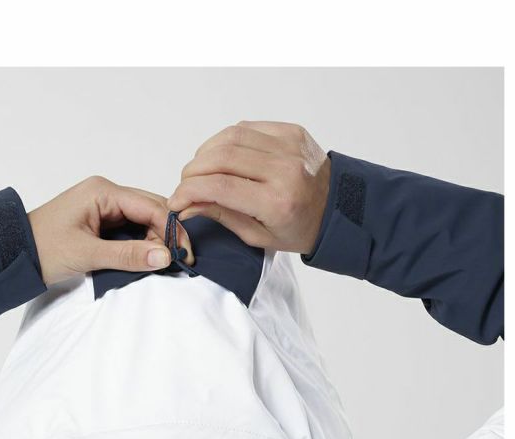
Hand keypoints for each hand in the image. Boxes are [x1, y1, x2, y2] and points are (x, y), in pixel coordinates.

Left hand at [28, 176, 192, 285]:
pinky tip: (149, 258)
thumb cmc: (42, 249)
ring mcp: (104, 206)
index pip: (150, 206)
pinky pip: (132, 228)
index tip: (183, 254)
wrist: (12, 255)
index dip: (171, 230)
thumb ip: (127, 255)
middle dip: (167, 234)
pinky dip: (143, 243)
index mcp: (102, 191)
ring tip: (164, 262)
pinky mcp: (101, 221)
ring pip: (143, 219)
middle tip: (179, 260)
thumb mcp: (87, 253)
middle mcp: (106, 193)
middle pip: (151, 209)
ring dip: (156, 240)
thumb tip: (165, 256)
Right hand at [168, 121, 330, 254]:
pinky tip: (221, 157)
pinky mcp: (291, 131)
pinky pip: (247, 128)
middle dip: (192, 172)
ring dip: (205, 154)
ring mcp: (289, 146)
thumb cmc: (298, 228)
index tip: (176, 200)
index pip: (220, 187)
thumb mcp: (257, 235)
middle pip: (221, 158)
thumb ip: (220, 215)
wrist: (338, 209)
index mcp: (278, 202)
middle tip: (185, 185)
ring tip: (200, 171)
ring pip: (230, 137)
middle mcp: (285, 169)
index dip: (189, 191)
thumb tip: (186, 205)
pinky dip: (226, 141)